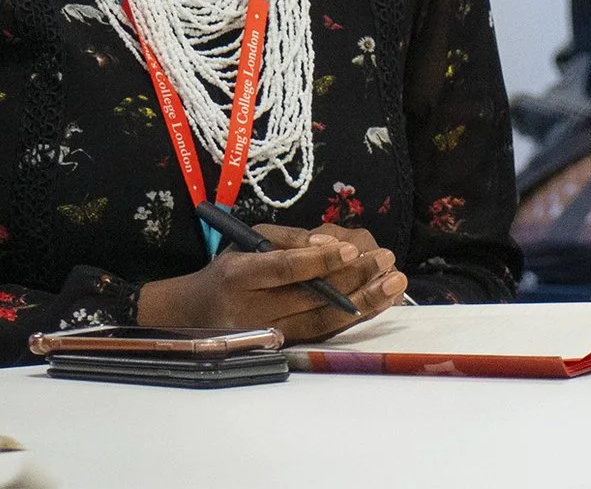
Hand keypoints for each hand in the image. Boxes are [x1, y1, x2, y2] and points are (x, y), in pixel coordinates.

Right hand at [135, 223, 406, 342]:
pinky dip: (353, 319)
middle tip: (386, 260)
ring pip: (321, 323)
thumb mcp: (248, 241)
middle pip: (308, 298)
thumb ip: (289, 240)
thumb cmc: (230, 269)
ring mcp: (267, 336)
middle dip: (353, 279)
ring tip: (393, 283)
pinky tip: (377, 303)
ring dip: (363, 303)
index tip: (351, 248)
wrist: (197, 314)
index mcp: (238, 275)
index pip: (283, 269)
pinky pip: (322, 335)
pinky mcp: (283, 350)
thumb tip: (331, 243)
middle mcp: (250, 310)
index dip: (318, 260)